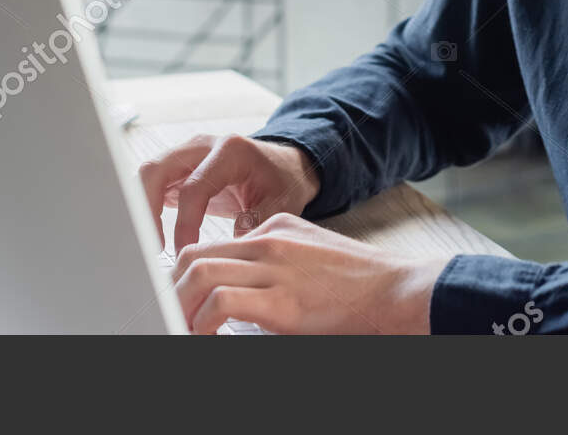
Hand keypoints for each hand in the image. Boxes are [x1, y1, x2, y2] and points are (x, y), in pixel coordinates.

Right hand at [137, 133, 320, 253]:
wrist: (283, 166)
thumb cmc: (282, 183)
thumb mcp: (281, 205)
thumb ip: (255, 226)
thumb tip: (224, 255)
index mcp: (230, 151)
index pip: (194, 187)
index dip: (185, 224)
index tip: (184, 253)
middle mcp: (202, 146)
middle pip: (156, 169)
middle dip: (145, 210)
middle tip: (150, 247)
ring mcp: (186, 154)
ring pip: (147, 174)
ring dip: (140, 208)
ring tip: (148, 244)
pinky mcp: (178, 168)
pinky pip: (152, 183)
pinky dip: (145, 206)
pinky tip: (151, 234)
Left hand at [171, 212, 449, 333]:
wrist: (399, 293)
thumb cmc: (360, 285)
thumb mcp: (311, 256)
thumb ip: (275, 264)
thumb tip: (241, 293)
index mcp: (275, 229)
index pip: (210, 246)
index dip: (183, 275)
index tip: (177, 299)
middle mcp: (269, 241)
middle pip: (195, 255)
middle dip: (173, 289)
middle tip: (168, 316)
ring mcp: (275, 268)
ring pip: (199, 273)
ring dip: (179, 305)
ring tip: (179, 328)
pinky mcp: (282, 301)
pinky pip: (221, 303)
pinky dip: (202, 322)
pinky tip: (204, 336)